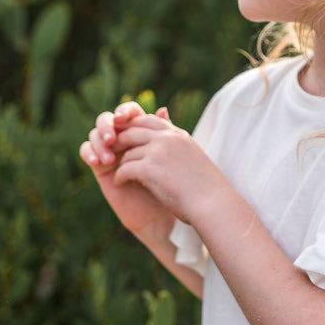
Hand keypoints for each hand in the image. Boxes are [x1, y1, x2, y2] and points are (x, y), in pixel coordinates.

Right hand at [80, 102, 173, 239]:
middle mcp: (123, 140)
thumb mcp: (167, 157)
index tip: (123, 118)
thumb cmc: (168, 184)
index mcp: (141, 132)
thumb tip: (163, 109)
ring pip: (95, 134)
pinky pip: (86, 151)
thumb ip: (163, 133)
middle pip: (108, 119)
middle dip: (106, 124)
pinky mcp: (99, 166)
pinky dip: (88, 151)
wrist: (160, 214)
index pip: (128, 112)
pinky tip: (96, 160)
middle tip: (112, 136)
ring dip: (99, 141)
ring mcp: (110, 151)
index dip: (124, 110)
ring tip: (108, 158)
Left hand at [113, 113, 229, 225]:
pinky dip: (119, 176)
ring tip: (118, 173)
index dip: (133, 127)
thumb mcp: (193, 157)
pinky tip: (119, 184)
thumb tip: (168, 145)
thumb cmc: (206, 187)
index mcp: (179, 135)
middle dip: (120, 142)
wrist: (213, 204)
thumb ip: (178, 146)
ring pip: (128, 152)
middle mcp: (168, 138)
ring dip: (120, 163)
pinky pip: (125, 168)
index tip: (125, 139)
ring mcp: (159, 151)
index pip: (149, 120)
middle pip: (132, 131)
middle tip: (112, 153)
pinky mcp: (150, 168)